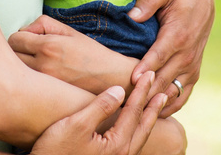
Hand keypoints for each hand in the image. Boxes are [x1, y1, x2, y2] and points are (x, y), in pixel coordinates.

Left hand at [9, 15, 136, 94]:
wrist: (111, 78)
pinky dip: (27, 82)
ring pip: (16, 73)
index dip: (19, 37)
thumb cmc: (90, 53)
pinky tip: (36, 81)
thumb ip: (44, 24)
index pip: (14, 39)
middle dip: (16, 51)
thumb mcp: (69, 31)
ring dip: (19, 67)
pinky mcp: (47, 96)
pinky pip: (26, 87)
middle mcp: (43, 65)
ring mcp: (43, 83)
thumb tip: (25, 29)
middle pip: (10, 56)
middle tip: (27, 53)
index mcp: (48, 46)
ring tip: (31, 66)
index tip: (27, 40)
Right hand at [30, 72, 164, 154]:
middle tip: (164, 89)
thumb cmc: (56, 151)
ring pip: (140, 136)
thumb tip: (120, 90)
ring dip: (149, 118)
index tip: (149, 74)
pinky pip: (132, 142)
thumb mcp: (76, 125)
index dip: (141, 91)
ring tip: (157, 105)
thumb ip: (100, 107)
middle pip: (144, 126)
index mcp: (117, 144)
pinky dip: (139, 129)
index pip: (133, 111)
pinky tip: (136, 125)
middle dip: (153, 106)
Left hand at [129, 0, 214, 116]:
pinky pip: (183, 96)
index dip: (146, 69)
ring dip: (155, 102)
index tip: (132, 81)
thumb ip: (149, 0)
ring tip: (133, 112)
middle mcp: (187, 55)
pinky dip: (170, 107)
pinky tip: (152, 114)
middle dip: (145, 91)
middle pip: (163, 79)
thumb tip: (132, 16)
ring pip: (172, 92)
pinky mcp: (194, 73)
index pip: (159, 57)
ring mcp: (191, 67)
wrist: (202, 0)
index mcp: (178, 36)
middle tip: (124, 102)